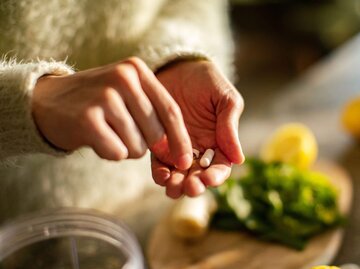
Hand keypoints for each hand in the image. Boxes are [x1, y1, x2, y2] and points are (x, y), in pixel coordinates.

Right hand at [32, 57, 192, 166]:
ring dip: (124, 148)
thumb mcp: (126, 94)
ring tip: (106, 131)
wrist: (47, 102)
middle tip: (120, 132)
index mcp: (136, 70)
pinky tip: (94, 137)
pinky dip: (108, 152)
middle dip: (144, 144)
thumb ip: (153, 114)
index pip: (171, 110)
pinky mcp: (88, 119)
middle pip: (156, 133)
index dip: (181, 139)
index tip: (186, 161)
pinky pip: (117, 153)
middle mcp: (123, 78)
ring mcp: (105, 97)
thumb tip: (178, 152)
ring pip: (137, 147)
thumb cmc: (95, 103)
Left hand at [151, 60, 244, 197]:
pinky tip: (161, 175)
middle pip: (198, 176)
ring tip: (173, 187)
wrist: (178, 67)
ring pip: (178, 175)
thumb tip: (239, 159)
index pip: (220, 167)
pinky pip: (159, 163)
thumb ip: (230, 126)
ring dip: (176, 185)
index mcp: (219, 142)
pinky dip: (160, 173)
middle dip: (195, 185)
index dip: (216, 177)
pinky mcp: (158, 143)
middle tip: (190, 187)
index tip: (209, 179)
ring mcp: (178, 148)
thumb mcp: (225, 99)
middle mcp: (199, 150)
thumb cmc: (207, 81)